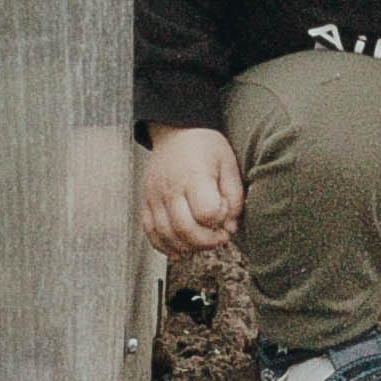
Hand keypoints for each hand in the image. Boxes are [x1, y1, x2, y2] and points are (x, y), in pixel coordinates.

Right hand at [140, 125, 243, 255]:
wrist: (176, 131)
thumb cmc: (205, 146)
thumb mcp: (229, 163)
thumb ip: (234, 196)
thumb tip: (230, 227)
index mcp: (194, 176)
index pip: (206, 212)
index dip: (219, 220)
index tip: (226, 215)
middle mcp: (170, 189)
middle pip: (185, 229)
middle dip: (207, 241)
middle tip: (220, 237)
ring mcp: (154, 197)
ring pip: (166, 235)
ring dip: (188, 246)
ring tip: (203, 241)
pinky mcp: (147, 202)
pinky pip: (150, 231)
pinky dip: (164, 245)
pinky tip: (180, 249)